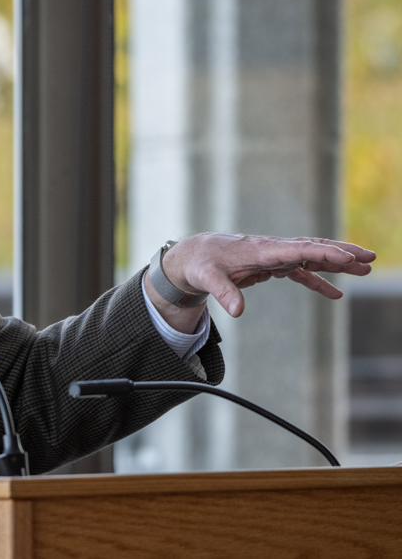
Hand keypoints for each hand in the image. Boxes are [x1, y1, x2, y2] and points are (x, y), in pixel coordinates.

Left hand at [162, 233, 374, 318]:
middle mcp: (271, 250)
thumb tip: (237, 311)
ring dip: (337, 263)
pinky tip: (336, 293)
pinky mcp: (270, 266)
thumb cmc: (200, 264)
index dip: (323, 253)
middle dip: (340, 252)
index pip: (297, 249)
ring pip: (311, 257)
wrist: (192, 256)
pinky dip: (318, 281)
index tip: (347, 258)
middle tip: (369, 257)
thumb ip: (223, 292)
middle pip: (312, 248)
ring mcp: (273, 257)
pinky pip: (300, 273)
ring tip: (366, 268)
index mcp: (259, 250)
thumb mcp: (206, 278)